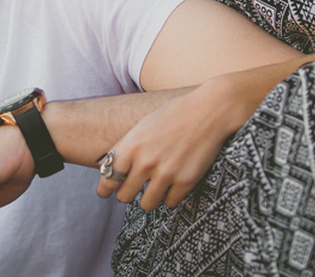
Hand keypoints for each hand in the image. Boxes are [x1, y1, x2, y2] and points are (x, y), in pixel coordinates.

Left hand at [98, 68, 282, 209]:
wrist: (209, 110)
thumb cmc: (175, 114)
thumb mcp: (143, 126)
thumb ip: (128, 147)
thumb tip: (113, 167)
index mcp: (131, 145)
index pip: (108, 177)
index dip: (105, 188)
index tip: (105, 192)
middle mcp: (145, 162)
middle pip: (125, 196)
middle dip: (127, 193)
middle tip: (133, 190)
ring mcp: (165, 173)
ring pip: (146, 205)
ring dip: (149, 199)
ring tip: (153, 190)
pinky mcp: (185, 181)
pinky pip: (170, 202)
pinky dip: (170, 197)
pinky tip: (173, 186)